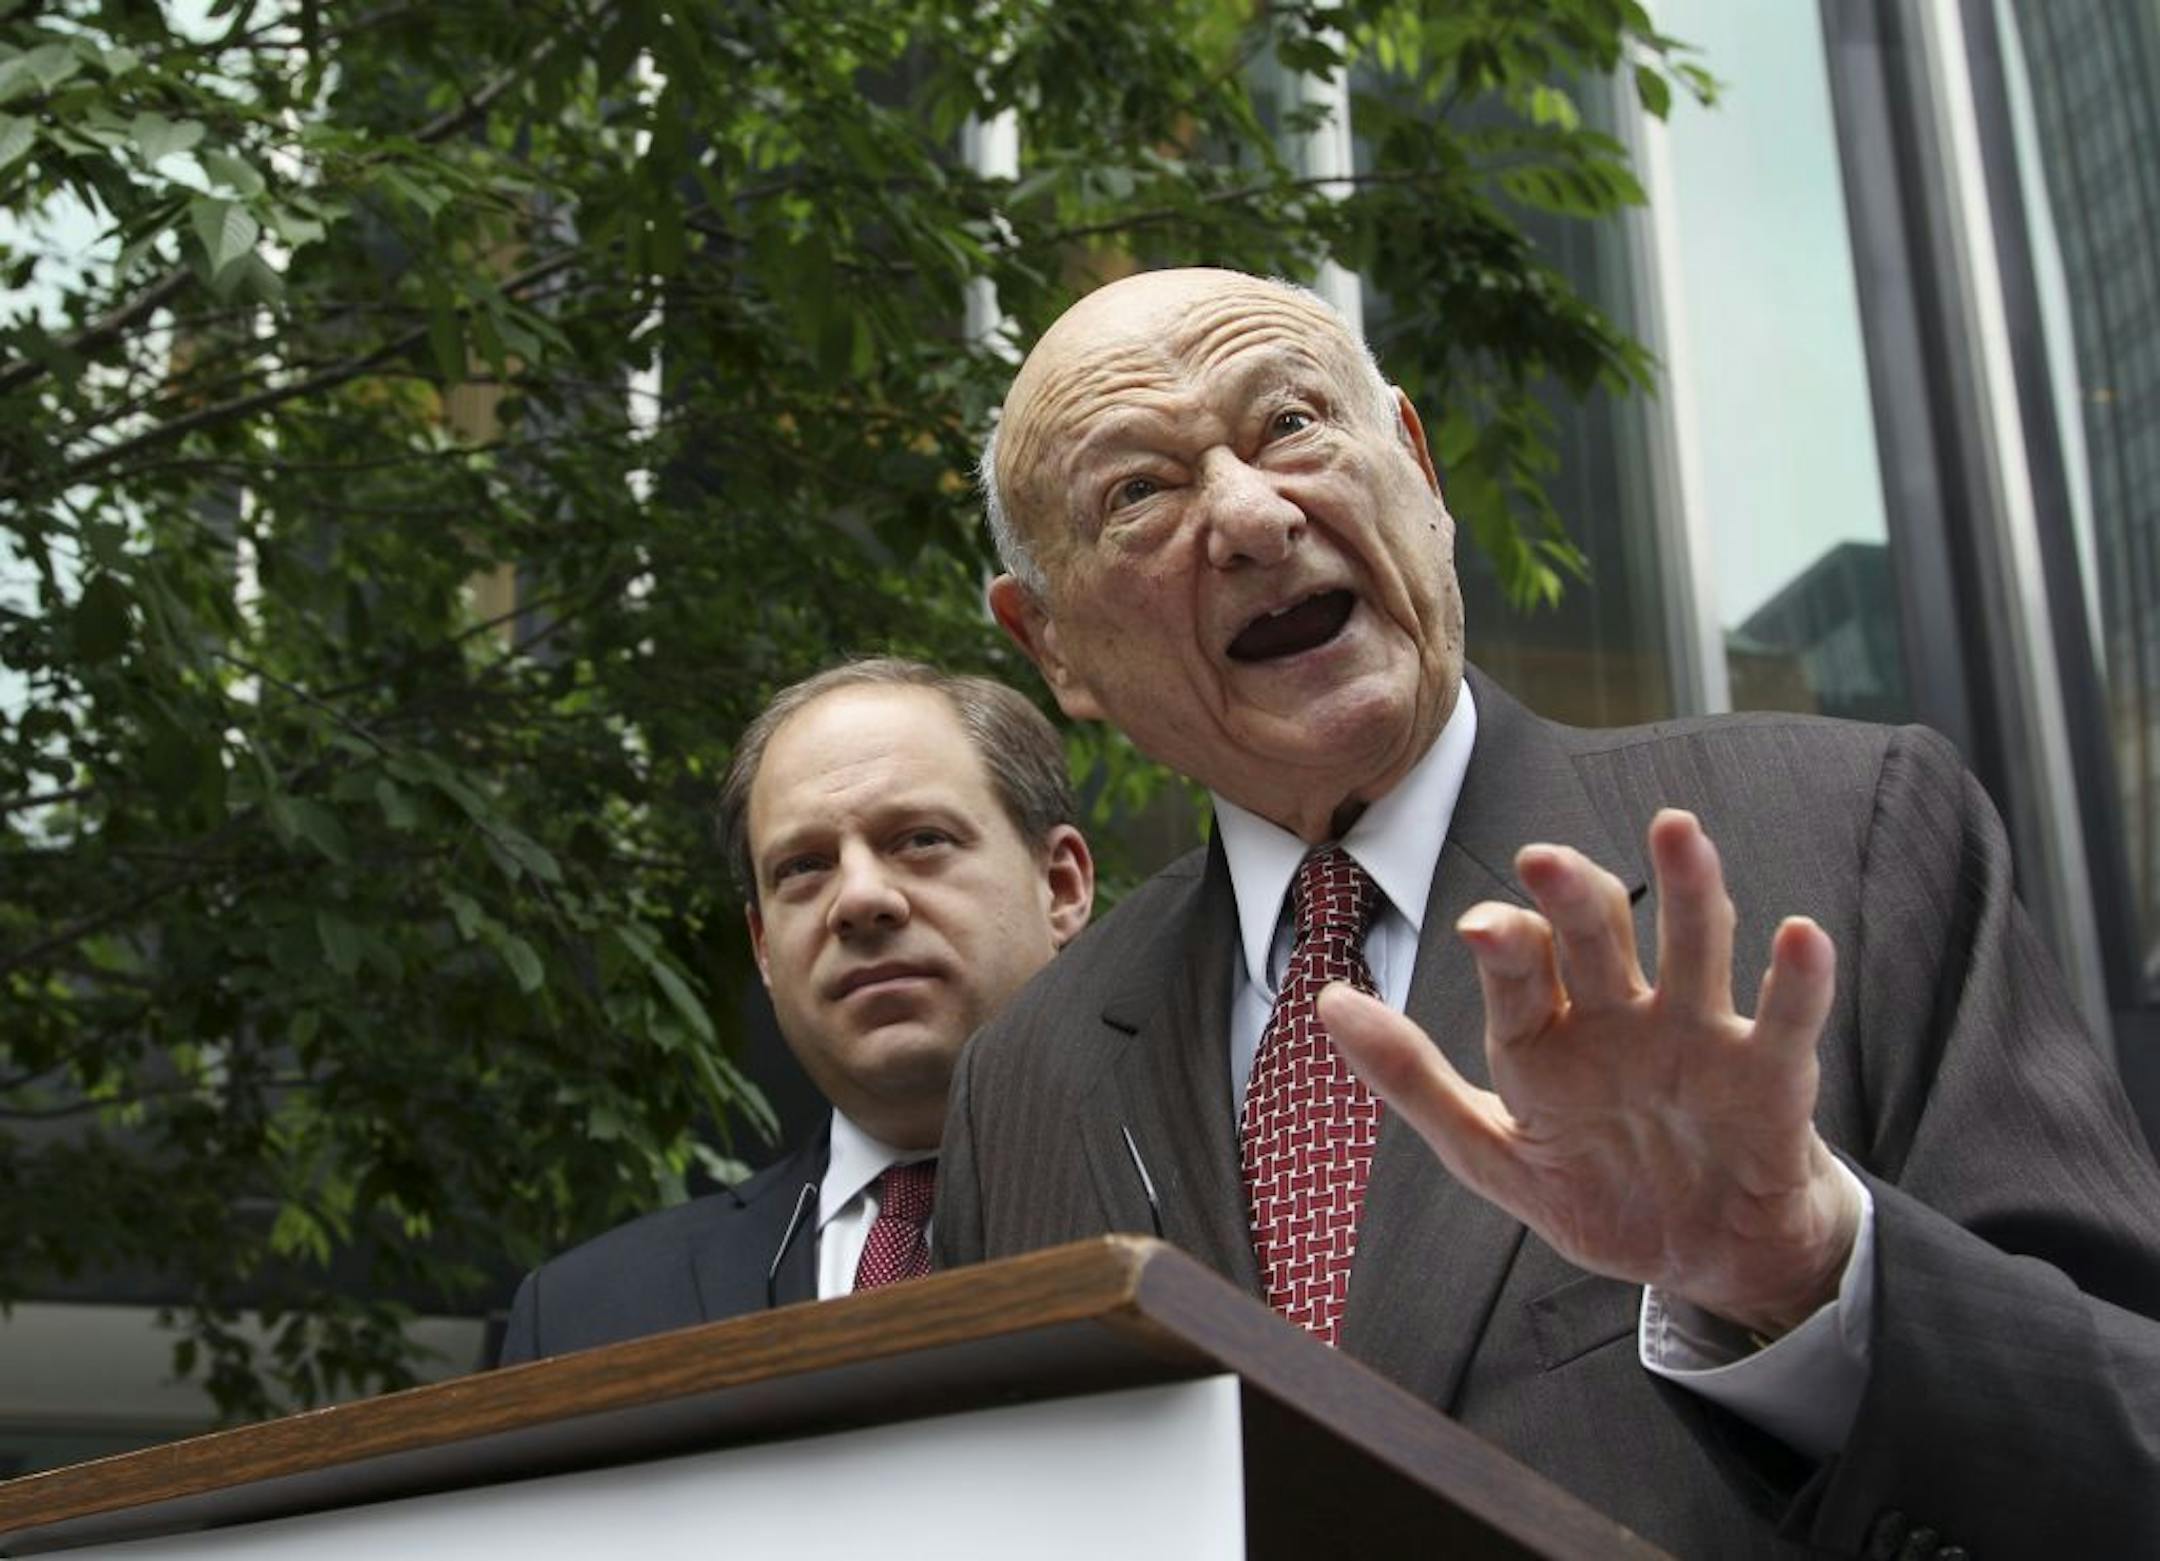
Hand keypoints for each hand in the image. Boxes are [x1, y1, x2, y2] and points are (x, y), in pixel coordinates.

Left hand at [1321, 809, 1860, 1337]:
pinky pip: (1783, 1021)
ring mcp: (1695, 1037)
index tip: (1483, 930)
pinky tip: (1799, 934)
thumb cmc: (1595, 1192)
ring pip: (1691, 947)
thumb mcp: (1490, 1151)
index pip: (1519, 969)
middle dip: (1572, 895)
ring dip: (1688, 889)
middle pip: (1597, 935)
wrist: (1703, 1260)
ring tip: (1677, 832)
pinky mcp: (1769, 1075)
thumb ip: (1410, 1081)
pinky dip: (1795, 981)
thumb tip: (1324, 1003)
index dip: (1503, 943)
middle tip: (1545, 860)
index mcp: (1548, 1033)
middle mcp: (1619, 1015)